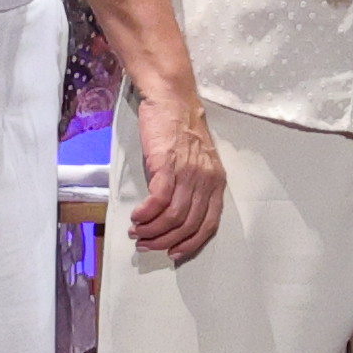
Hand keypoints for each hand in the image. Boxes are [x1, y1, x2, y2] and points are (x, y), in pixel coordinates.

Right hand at [126, 98, 226, 260]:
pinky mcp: (168, 164)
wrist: (172, 99)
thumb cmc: (182, 129)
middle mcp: (206, 180)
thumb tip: (174, 216)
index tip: (174, 252)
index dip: (191, 243)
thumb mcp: (198, 162)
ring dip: (152, 230)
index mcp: (216, 182)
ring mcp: (188, 173)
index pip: (209, 224)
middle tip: (147, 245)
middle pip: (188, 224)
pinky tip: (136, 217)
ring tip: (137, 232)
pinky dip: (145, 214)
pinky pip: (158, 200)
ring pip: (172, 216)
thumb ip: (192, 187)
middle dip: (165, 241)